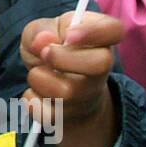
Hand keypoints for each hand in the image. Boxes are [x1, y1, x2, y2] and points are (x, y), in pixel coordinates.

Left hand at [20, 11, 121, 146]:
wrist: (55, 88)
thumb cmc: (53, 51)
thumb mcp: (42, 31)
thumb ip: (40, 30)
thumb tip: (42, 41)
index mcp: (100, 37)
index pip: (113, 29)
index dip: (93, 31)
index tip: (69, 35)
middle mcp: (102, 66)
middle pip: (99, 64)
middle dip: (62, 58)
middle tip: (44, 53)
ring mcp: (89, 95)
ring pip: (66, 91)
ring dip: (39, 77)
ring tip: (39, 72)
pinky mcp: (71, 117)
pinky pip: (47, 113)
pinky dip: (32, 100)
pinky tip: (37, 93)